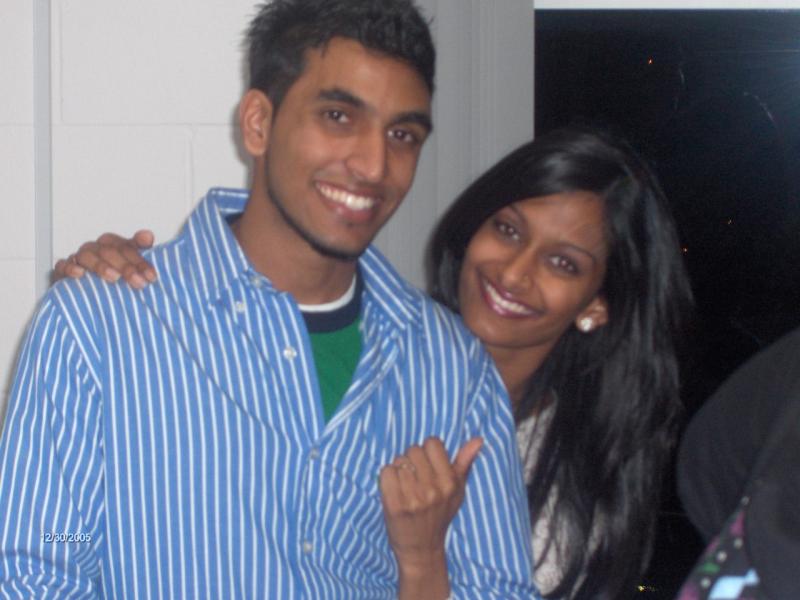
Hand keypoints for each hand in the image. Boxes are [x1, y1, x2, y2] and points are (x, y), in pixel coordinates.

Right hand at [52, 230, 156, 288]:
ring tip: (114, 277)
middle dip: (126, 266)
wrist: (90, 297)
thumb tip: (148, 235)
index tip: (151, 276)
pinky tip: (80, 274)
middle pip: (109, 251)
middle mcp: (95, 249)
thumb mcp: (131, 267)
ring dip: (101, 266)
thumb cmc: (114, 279)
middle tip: (138, 281)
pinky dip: (70, 268)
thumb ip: (139, 250)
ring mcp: (78, 259)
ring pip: (87, 256)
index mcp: (112, 246)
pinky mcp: (62, 271)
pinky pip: (62, 265)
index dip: (139, 260)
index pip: (126, 246)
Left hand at [379, 436, 482, 598]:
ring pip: (398, 461)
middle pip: (413, 450)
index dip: (427, 452)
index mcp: (450, 482)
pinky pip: (386, 472)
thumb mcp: (457, 490)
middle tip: (414, 478)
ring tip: (405, 486)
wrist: (421, 549)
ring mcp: (414, 498)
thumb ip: (464, 463)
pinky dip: (387, 478)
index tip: (427, 466)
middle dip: (411, 460)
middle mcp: (433, 489)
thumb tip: (478, 439)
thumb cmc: (439, 515)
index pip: (432, 443)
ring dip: (398, 470)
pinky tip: (394, 490)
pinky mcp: (395, 505)